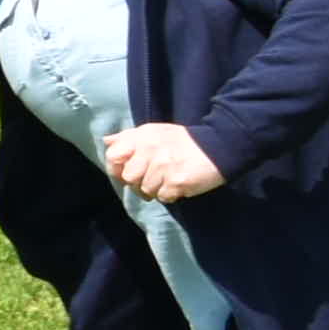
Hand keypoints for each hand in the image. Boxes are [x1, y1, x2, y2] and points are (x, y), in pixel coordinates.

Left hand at [99, 122, 228, 201]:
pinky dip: (171, 195)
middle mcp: (150, 150)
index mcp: (142, 137)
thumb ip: (129, 137)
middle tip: (153, 177)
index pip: (113, 156)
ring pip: (146, 190)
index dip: (117, 167)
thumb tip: (107, 141)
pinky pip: (163, 197)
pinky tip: (179, 185)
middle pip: (128, 178)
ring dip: (157, 189)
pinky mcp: (177, 181)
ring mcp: (164, 166)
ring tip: (169, 179)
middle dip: (138, 182)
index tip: (129, 169)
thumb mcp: (155, 132)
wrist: (221, 146)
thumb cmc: (184, 141)